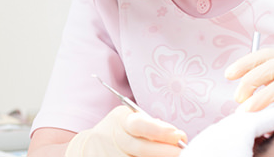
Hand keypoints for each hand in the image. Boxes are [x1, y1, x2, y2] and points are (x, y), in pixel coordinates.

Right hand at [65, 106, 186, 156]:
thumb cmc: (118, 132)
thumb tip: (176, 136)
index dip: (159, 130)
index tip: (178, 134)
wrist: (90, 147)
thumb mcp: (129, 120)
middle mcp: (115, 140)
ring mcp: (112, 156)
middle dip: (166, 151)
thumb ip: (151, 125)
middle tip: (183, 151)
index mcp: (121, 121)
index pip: (139, 124)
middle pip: (142, 149)